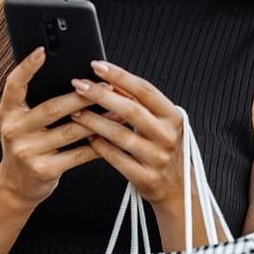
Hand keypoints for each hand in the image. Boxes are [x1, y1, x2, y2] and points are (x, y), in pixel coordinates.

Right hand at [0, 46, 102, 205]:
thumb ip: (36, 102)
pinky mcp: (43, 170)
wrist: (16, 186)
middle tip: (106, 85)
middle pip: (53, 108)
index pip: (14, 84)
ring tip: (118, 110)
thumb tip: (74, 79)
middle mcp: (13, 130)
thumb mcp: (22, 121)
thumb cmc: (27, 144)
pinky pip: (77, 155)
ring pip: (70, 131)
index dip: (27, 66)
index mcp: (8, 112)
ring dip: (98, 119)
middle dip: (83, 96)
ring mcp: (27, 152)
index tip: (42, 50)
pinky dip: (97, 145)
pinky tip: (111, 136)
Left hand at [68, 60, 188, 210]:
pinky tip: (87, 138)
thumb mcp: (160, 123)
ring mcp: (158, 158)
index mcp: (173, 116)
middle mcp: (168, 136)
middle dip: (101, 95)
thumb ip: (140, 103)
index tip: (97, 65)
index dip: (119, 75)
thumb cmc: (163, 149)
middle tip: (79, 85)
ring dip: (94, 121)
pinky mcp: (146, 177)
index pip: (144, 89)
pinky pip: (116, 158)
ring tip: (76, 112)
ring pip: (120, 135)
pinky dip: (99, 146)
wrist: (178, 188)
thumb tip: (111, 80)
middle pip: (131, 109)